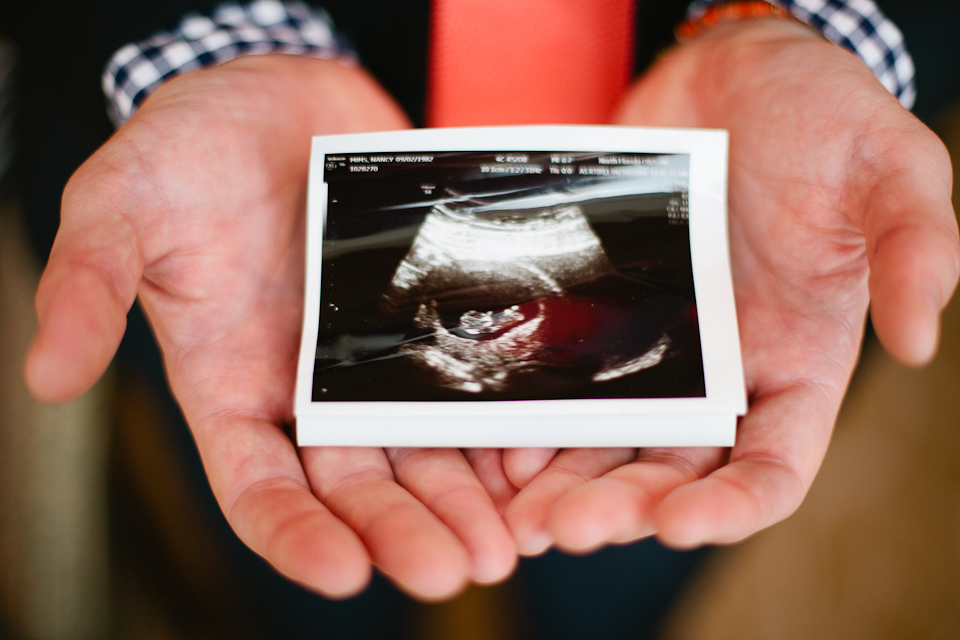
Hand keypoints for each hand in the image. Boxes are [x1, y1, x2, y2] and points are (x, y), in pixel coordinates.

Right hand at [25, 55, 515, 598]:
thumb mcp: (120, 203)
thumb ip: (88, 285)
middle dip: (403, 531)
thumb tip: (45, 377)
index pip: (258, 487)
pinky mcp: (425, 320)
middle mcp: (306, 388)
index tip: (341, 575)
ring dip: (461, 500)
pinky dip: (496, 427)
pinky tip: (535, 459)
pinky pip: (466, 384)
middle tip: (455, 572)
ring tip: (505, 543)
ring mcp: (371, 358)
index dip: (294, 536)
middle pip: (356, 486)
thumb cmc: (187, 148)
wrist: (277, 96)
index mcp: (230, 385)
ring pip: (418, 449)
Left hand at [504, 19, 959, 553]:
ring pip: (607, 441)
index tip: (674, 527)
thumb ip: (913, 247)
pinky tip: (496, 439)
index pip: (770, 469)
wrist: (730, 72)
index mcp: (798, 363)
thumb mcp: (889, 166)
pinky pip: (564, 382)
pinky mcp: (603, 313)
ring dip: (564, 483)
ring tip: (516, 507)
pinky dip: (533, 420)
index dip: (727, 510)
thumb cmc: (822, 114)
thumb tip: (916, 341)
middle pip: (670, 471)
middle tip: (563, 525)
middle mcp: (723, 373)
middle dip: (619, 507)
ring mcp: (656, 346)